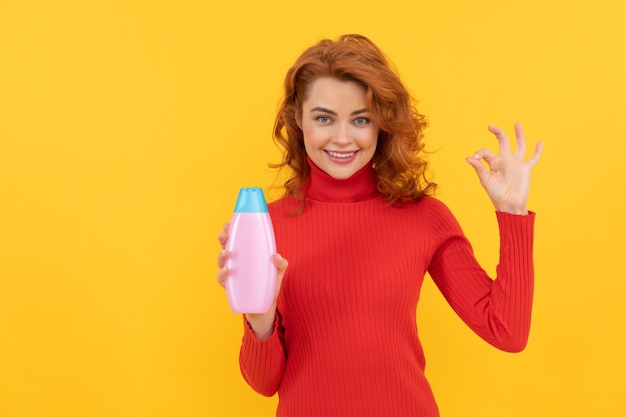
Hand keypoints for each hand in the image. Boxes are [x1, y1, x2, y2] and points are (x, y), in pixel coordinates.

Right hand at [216, 223, 287, 339]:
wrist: (265, 310)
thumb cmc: (269, 287)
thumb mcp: (278, 273)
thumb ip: (281, 264)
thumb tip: (277, 256)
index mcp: (247, 256)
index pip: (238, 241)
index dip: (232, 231)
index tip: (228, 223)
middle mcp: (237, 264)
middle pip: (227, 248)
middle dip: (223, 240)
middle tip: (223, 234)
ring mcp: (232, 276)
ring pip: (222, 263)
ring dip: (221, 256)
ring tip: (226, 252)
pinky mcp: (231, 288)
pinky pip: (223, 280)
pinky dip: (222, 274)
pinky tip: (227, 271)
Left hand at [465, 123, 542, 214]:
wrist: (509, 204)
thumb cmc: (495, 194)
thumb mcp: (485, 180)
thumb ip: (479, 168)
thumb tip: (468, 158)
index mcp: (493, 162)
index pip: (486, 151)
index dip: (480, 152)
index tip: (476, 157)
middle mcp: (504, 160)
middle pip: (503, 142)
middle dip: (497, 133)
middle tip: (490, 126)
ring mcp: (516, 163)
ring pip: (519, 146)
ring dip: (519, 135)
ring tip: (517, 124)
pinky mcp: (526, 168)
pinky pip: (533, 158)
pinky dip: (537, 151)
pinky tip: (540, 142)